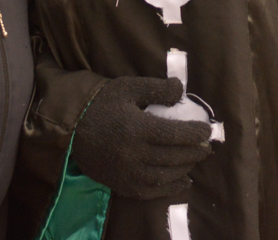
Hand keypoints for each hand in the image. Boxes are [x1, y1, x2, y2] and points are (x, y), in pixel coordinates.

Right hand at [73, 77, 212, 199]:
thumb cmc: (102, 102)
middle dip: (194, 151)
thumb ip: (157, 88)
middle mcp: (134, 154)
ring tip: (195, 159)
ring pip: (165, 175)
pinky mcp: (120, 183)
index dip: (195, 132)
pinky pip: (150, 191)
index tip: (207, 128)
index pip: (175, 134)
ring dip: (185, 168)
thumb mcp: (129, 87)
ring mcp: (127, 172)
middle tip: (206, 145)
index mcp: (137, 128)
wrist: (70, 126)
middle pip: (174, 156)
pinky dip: (169, 188)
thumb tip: (181, 90)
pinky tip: (182, 181)